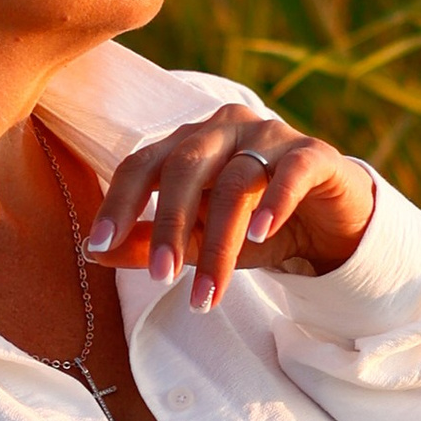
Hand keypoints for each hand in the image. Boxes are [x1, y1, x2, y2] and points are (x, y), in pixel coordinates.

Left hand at [85, 104, 374, 311]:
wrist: (327, 223)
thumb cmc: (252, 225)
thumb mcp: (197, 238)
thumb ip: (148, 243)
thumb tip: (93, 253)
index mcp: (187, 142)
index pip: (142, 163)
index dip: (118, 203)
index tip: (98, 246)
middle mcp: (224, 128)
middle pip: (183, 167)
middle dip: (167, 225)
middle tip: (160, 277)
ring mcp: (270, 135)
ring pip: (234, 184)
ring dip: (220, 244)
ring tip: (210, 292)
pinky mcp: (313, 153)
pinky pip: (291, 171)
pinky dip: (274, 202)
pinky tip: (261, 235)